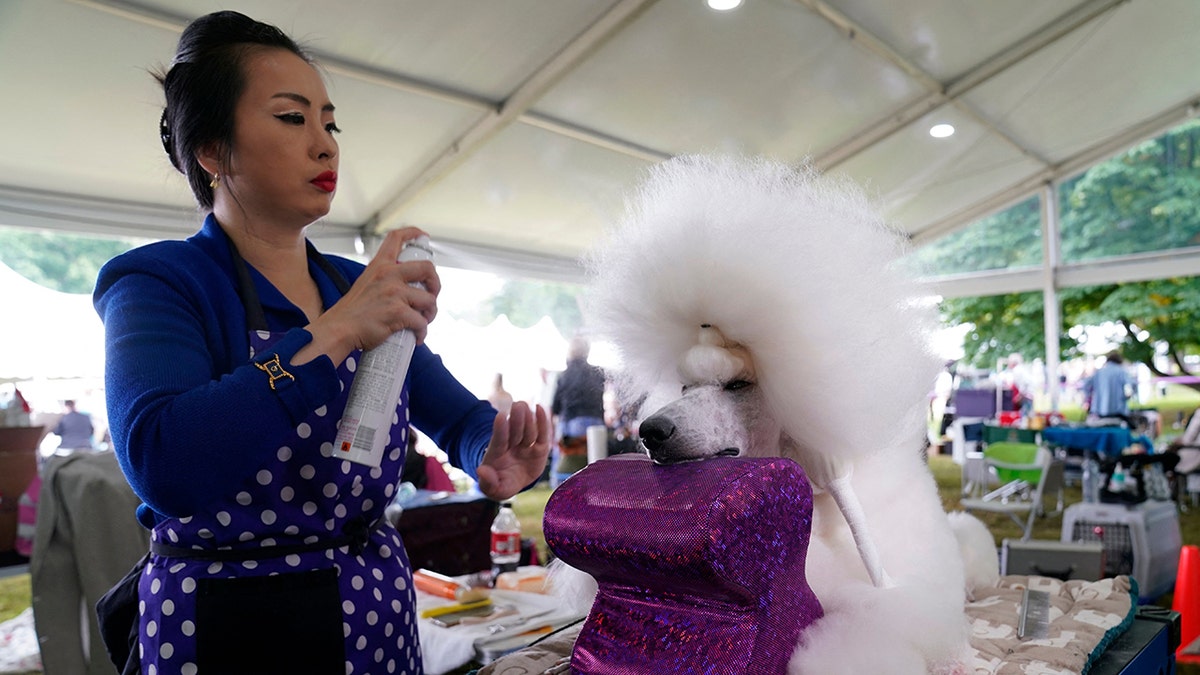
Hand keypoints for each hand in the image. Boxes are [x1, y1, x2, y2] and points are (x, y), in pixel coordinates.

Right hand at [299, 228, 439, 366]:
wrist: (338, 329)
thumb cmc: (352, 312)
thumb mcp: (365, 284)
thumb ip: (383, 280)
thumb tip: (405, 287)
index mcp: (379, 265)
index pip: (397, 238)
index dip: (413, 233)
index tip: (423, 236)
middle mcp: (388, 274)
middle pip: (427, 268)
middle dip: (436, 283)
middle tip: (432, 296)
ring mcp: (394, 292)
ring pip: (429, 299)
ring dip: (430, 313)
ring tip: (423, 320)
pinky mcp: (397, 312)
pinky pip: (421, 321)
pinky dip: (422, 332)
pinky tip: (417, 337)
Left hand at [476, 402, 550, 500]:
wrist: (512, 482)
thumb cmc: (500, 484)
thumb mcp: (493, 489)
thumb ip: (487, 482)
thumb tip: (481, 471)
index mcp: (497, 455)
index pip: (499, 440)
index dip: (500, 429)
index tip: (501, 416)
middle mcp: (511, 447)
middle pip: (515, 432)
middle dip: (517, 420)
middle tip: (518, 405)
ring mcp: (525, 446)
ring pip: (527, 431)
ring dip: (527, 418)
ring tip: (527, 406)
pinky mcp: (540, 448)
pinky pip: (542, 434)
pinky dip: (542, 422)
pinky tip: (540, 407)